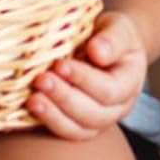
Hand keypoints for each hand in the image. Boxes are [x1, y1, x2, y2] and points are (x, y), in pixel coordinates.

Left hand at [25, 11, 147, 140]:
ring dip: (54, 116)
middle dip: (65, 98)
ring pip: (80, 129)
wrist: (108, 45)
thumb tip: (98, 52)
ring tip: (32, 100)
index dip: (84, 80)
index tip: (61, 65)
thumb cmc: (112, 34)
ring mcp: (99, 119)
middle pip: (94, 114)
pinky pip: (66, 131)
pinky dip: (48, 122)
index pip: (109, 90)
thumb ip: (112, 39)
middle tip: (41, 80)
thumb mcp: (119, 27)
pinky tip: (30, 108)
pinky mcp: (80, 123)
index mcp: (129, 83)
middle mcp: (118, 107)